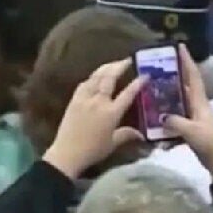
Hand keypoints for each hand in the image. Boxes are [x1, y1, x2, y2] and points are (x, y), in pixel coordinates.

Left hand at [43, 59, 144, 178]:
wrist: (67, 152)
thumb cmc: (93, 150)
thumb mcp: (113, 143)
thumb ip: (127, 135)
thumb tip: (141, 134)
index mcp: (111, 112)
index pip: (127, 93)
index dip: (137, 83)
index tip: (145, 75)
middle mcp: (99, 101)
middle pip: (110, 77)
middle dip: (119, 66)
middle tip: (127, 60)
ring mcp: (85, 98)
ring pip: (96, 76)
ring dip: (106, 67)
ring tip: (113, 63)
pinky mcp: (74, 98)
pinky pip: (85, 83)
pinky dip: (92, 77)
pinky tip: (96, 75)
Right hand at [163, 44, 212, 175]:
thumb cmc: (211, 144)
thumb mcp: (193, 132)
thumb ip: (175, 122)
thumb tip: (160, 117)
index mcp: (199, 102)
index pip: (193, 76)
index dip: (187, 60)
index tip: (180, 46)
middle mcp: (196, 107)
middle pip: (182, 86)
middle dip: (170, 75)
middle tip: (153, 67)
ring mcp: (192, 119)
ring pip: (175, 103)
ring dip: (162, 98)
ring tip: (146, 91)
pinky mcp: (189, 131)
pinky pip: (172, 121)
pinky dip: (162, 123)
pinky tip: (151, 128)